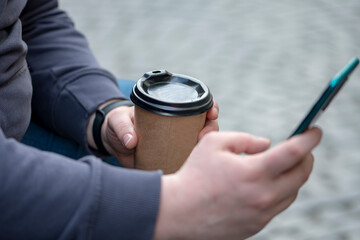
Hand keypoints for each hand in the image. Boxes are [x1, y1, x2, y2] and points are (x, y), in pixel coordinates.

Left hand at [93, 99, 219, 167]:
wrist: (112, 144)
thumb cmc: (117, 125)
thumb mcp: (117, 121)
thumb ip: (123, 127)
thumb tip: (131, 141)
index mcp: (168, 108)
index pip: (196, 103)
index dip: (209, 105)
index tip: (211, 112)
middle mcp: (177, 124)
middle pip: (204, 123)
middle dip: (211, 128)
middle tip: (203, 136)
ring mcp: (177, 141)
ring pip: (201, 142)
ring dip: (206, 145)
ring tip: (199, 150)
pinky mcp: (173, 157)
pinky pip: (189, 159)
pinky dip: (195, 162)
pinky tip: (195, 166)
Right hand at [154, 128, 321, 239]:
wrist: (179, 211)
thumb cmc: (194, 174)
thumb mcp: (214, 143)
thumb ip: (245, 139)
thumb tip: (267, 144)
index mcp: (254, 172)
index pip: (294, 153)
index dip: (309, 139)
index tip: (315, 131)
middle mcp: (263, 196)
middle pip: (301, 175)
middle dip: (306, 158)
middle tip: (302, 149)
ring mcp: (261, 214)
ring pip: (292, 193)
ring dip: (292, 176)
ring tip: (279, 167)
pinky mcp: (256, 226)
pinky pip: (277, 207)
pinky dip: (278, 192)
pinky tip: (264, 186)